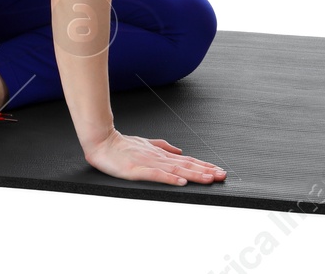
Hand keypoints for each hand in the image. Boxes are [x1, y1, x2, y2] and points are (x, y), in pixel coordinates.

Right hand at [83, 129, 227, 185]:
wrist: (101, 141)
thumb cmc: (121, 145)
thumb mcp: (145, 144)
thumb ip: (163, 147)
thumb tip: (179, 151)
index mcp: (161, 154)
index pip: (187, 161)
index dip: (204, 166)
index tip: (218, 171)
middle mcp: (158, 158)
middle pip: (187, 165)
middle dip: (206, 171)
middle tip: (222, 175)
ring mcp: (148, 163)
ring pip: (176, 170)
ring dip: (194, 174)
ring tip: (209, 179)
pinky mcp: (137, 170)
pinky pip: (156, 175)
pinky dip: (170, 178)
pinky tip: (181, 182)